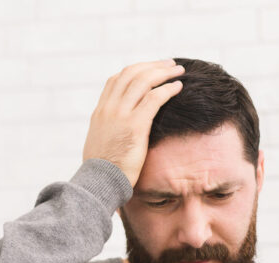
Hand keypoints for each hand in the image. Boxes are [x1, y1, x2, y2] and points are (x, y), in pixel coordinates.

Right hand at [82, 59, 184, 185]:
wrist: (100, 183)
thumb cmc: (103, 171)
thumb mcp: (101, 144)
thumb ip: (109, 130)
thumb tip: (118, 131)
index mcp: (100, 111)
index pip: (116, 80)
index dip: (136, 70)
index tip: (150, 70)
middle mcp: (109, 108)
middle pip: (131, 74)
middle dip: (153, 66)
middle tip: (169, 64)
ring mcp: (120, 115)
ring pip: (143, 81)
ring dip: (163, 73)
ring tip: (178, 71)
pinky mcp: (135, 125)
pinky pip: (154, 98)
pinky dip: (167, 89)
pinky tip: (178, 87)